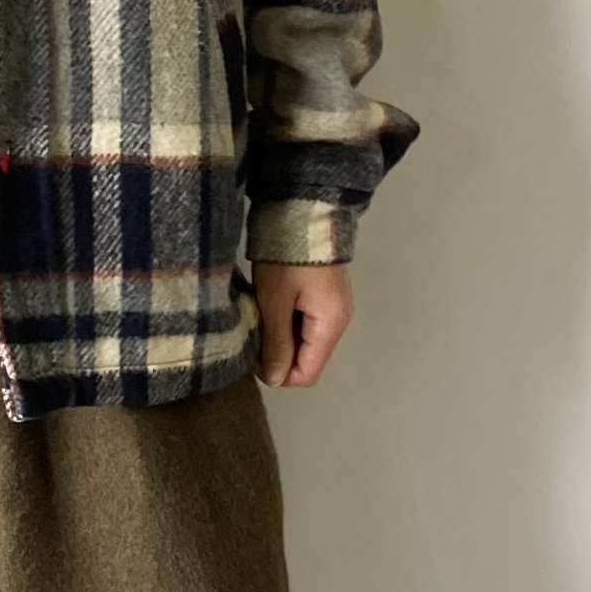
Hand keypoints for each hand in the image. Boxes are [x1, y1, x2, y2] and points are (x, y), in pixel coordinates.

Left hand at [251, 262, 353, 387]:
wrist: (302, 211)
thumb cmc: (287, 257)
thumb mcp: (275, 301)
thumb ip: (276, 342)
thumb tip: (275, 380)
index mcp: (330, 325)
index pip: (308, 373)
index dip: (279, 374)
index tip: (251, 357)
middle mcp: (339, 320)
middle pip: (307, 357)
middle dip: (278, 354)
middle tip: (251, 334)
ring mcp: (334, 306)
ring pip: (305, 339)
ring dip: (281, 335)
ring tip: (258, 317)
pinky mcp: (325, 293)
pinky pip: (306, 320)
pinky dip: (287, 320)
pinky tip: (269, 305)